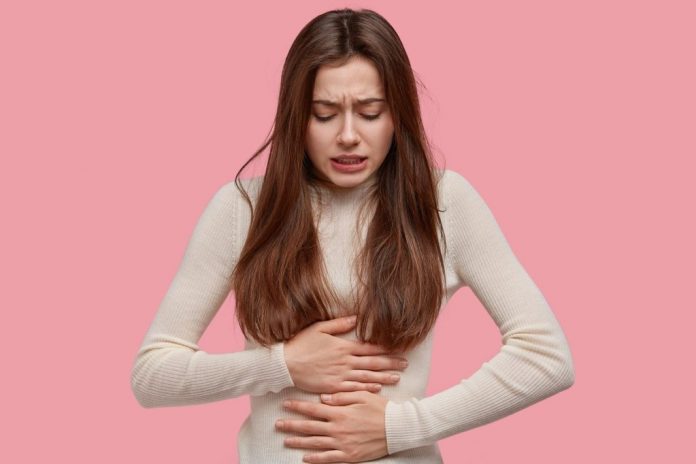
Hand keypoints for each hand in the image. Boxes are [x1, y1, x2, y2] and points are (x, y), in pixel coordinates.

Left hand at [276, 390, 389, 462]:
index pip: (313, 409)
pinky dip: (315, 459)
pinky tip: (305, 458)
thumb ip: (341, 396)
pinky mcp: (349, 455)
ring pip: (315, 443)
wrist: (397, 428)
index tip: (285, 405)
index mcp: (340, 412)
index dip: (298, 407)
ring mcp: (342, 443)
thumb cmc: (381, 409)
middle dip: (292, 425)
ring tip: (285, 440)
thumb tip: (323, 398)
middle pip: (310, 427)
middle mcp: (338, 428)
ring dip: (299, 442)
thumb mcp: (362, 396)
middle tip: (278, 424)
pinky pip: (328, 458)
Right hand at [283, 315, 407, 393]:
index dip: (385, 348)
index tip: (399, 349)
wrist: (285, 364)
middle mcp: (345, 361)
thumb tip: (356, 318)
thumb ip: (338, 324)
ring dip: (383, 377)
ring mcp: (340, 375)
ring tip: (397, 378)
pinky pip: (354, 388)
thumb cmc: (301, 344)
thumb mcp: (319, 328)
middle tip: (405, 364)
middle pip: (372, 362)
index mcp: (343, 346)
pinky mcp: (333, 387)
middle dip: (390, 363)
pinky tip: (377, 389)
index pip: (369, 347)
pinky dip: (367, 388)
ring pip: (367, 376)